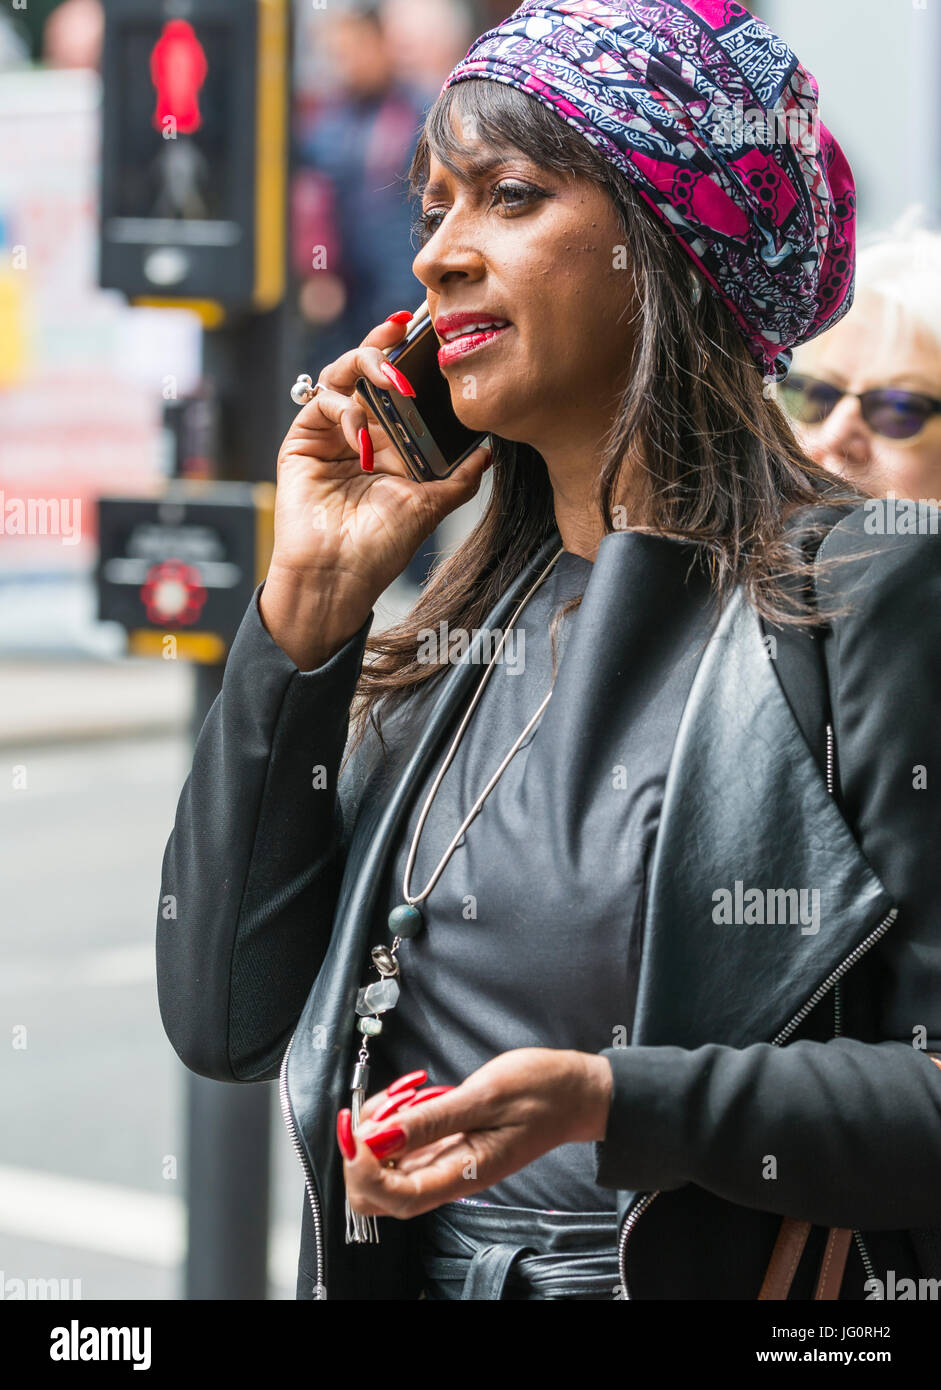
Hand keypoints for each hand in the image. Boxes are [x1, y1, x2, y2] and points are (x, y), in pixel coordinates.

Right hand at [260, 312, 492, 668]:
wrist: (337, 576)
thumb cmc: (380, 548)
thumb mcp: (430, 507)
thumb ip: (460, 477)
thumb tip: (491, 450)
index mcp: (394, 442)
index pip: (404, 387)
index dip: (414, 357)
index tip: (432, 330)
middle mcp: (363, 430)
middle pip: (371, 368)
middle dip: (388, 344)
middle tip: (408, 335)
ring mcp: (331, 432)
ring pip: (343, 373)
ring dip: (368, 364)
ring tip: (392, 378)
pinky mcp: (303, 439)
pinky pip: (322, 401)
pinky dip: (344, 408)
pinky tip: (361, 436)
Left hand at [337, 1049, 612, 1219]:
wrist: (573, 1092)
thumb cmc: (540, 1092)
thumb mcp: (484, 1096)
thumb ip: (431, 1121)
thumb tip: (378, 1137)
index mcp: (462, 1175)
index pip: (395, 1197)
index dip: (364, 1169)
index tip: (358, 1128)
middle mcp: (447, 1177)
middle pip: (379, 1193)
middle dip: (364, 1151)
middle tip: (380, 1107)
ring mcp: (443, 1162)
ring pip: (385, 1166)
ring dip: (378, 1129)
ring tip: (405, 1093)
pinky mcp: (443, 1145)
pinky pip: (401, 1145)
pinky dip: (394, 1119)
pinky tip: (412, 1094)